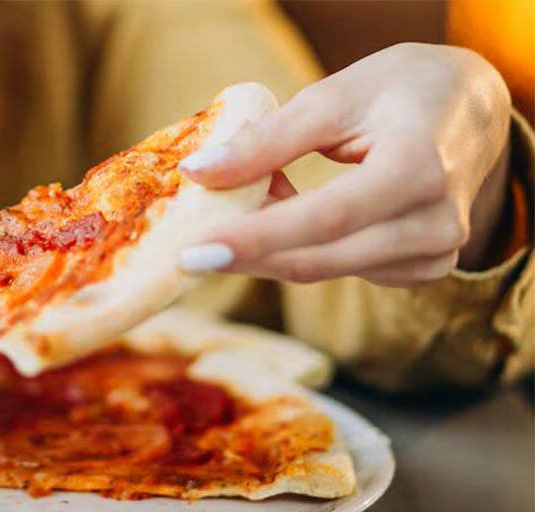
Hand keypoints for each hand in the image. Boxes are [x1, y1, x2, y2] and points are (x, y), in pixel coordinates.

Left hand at [178, 44, 511, 285]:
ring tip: (248, 207)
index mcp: (418, 168)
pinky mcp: (422, 270)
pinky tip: (287, 220)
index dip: (257, 238)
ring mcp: (433, 254)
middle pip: (319, 259)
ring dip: (272, 248)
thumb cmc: (403, 92)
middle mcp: (434, 223)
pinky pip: (343, 270)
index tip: (196, 251)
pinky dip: (302, 250)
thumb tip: (198, 173)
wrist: (473, 112)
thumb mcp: (336, 96)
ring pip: (326, 269)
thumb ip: (267, 139)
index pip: (326, 218)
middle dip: (248, 256)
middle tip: (188, 250)